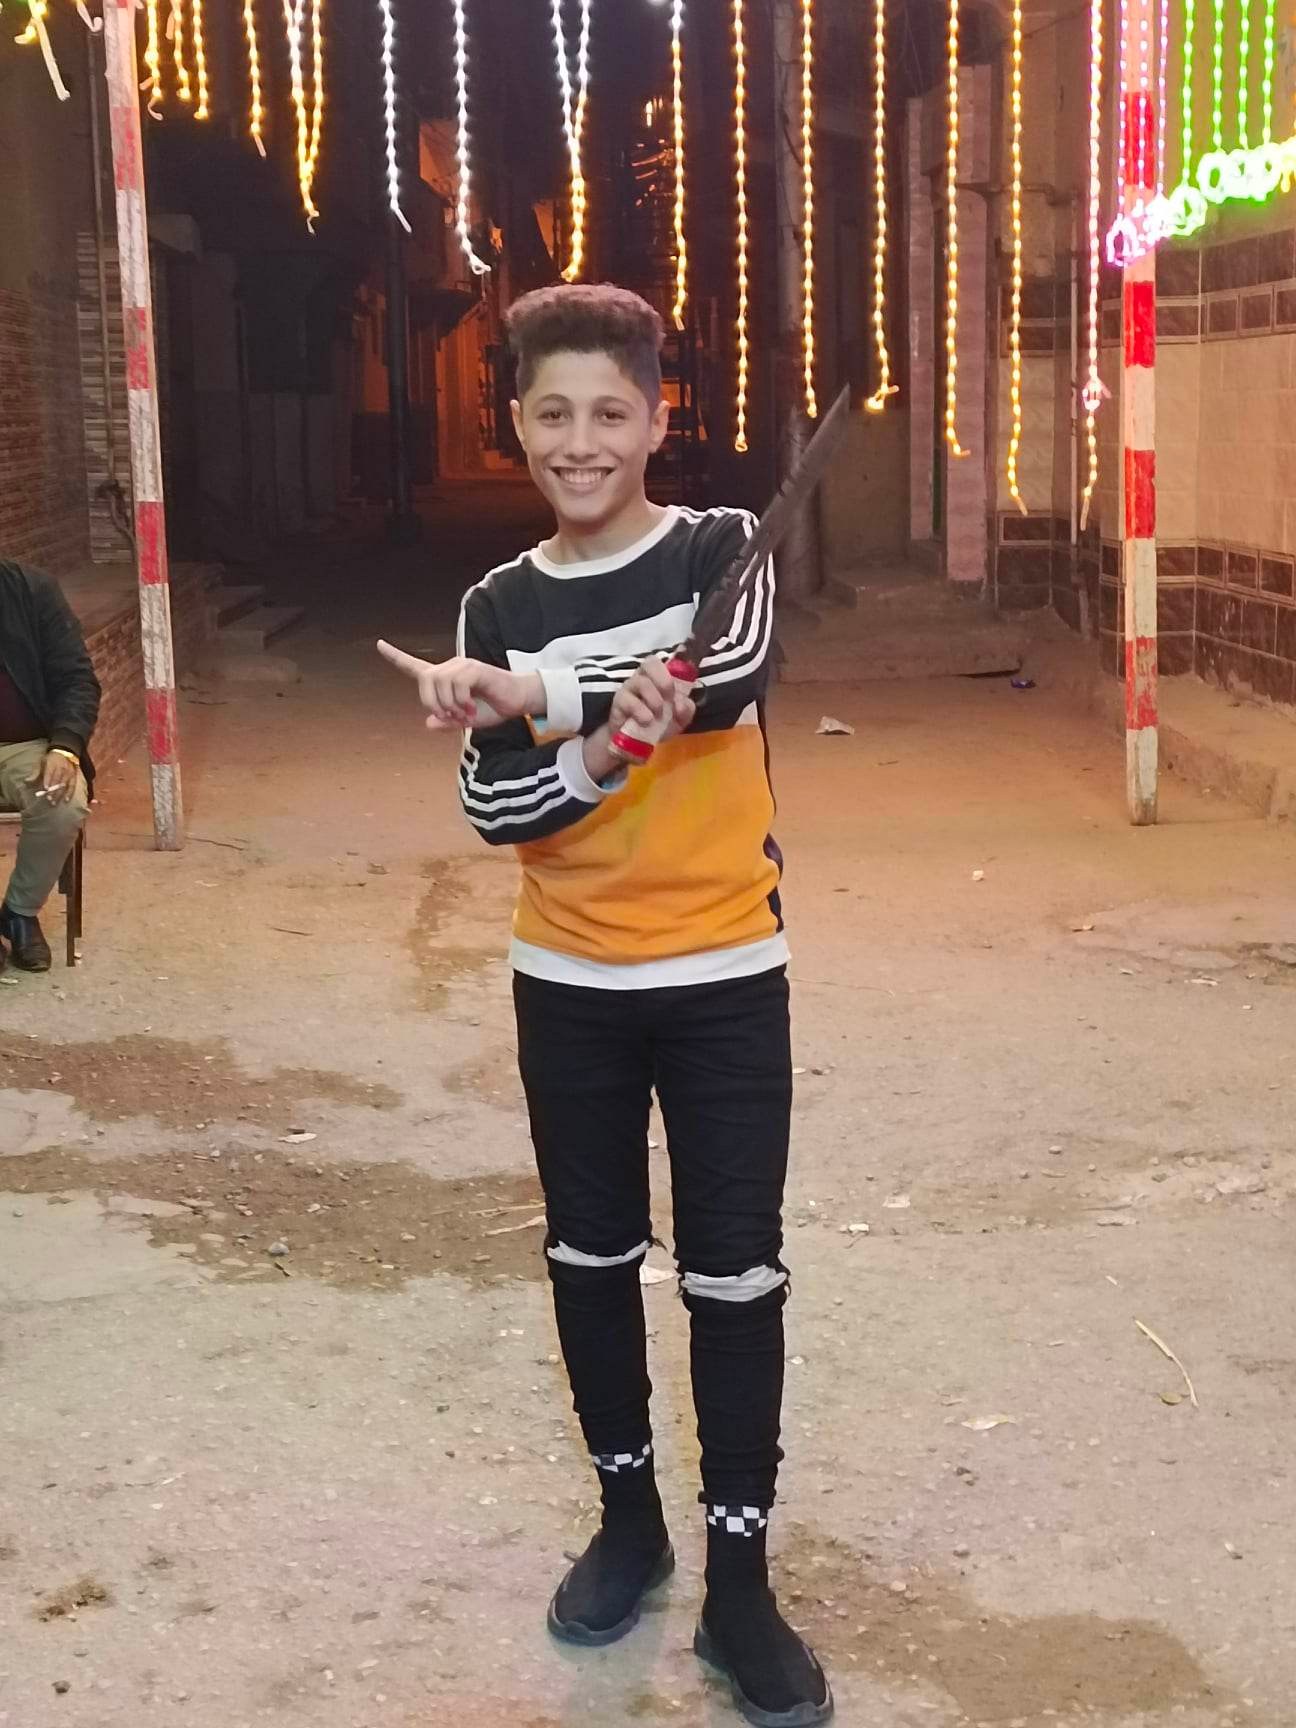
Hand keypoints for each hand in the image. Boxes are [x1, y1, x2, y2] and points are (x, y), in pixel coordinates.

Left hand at [33, 750, 77, 805]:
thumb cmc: (50, 759)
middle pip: (57, 780)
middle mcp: (62, 768)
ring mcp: (69, 772)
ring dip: (59, 794)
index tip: (45, 788)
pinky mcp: (74, 776)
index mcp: (52, 763)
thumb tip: (27, 781)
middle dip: (53, 790)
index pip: (50, 773)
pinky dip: (69, 793)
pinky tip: (66, 799)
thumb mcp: (41, 762)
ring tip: (54, 802)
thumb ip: (35, 772)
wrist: (64, 752)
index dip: (48, 780)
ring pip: (64, 785)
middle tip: (48, 799)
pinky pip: (72, 786)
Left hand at [376, 641, 543, 729]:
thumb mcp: (466, 721)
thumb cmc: (493, 708)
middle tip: (449, 718)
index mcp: (445, 679)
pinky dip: (461, 701)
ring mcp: (463, 666)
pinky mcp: (476, 669)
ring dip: (449, 705)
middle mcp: (451, 668)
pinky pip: (458, 684)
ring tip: (463, 715)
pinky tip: (471, 708)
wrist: (519, 701)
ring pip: (440, 682)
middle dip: (432, 702)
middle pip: (425, 679)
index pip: (415, 666)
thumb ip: (447, 722)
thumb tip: (429, 723)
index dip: (396, 657)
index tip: (379, 644)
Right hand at [607, 656, 696, 741]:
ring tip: (658, 715)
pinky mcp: (618, 703)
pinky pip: (628, 700)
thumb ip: (686, 709)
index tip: (679, 688)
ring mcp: (628, 688)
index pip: (663, 660)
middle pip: (650, 663)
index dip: (674, 669)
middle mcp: (642, 677)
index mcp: (658, 677)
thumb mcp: (678, 719)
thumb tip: (682, 705)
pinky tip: (647, 721)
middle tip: (670, 699)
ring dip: (654, 699)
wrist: (636, 744)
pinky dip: (640, 711)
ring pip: (640, 682)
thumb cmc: (658, 724)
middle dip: (664, 680)